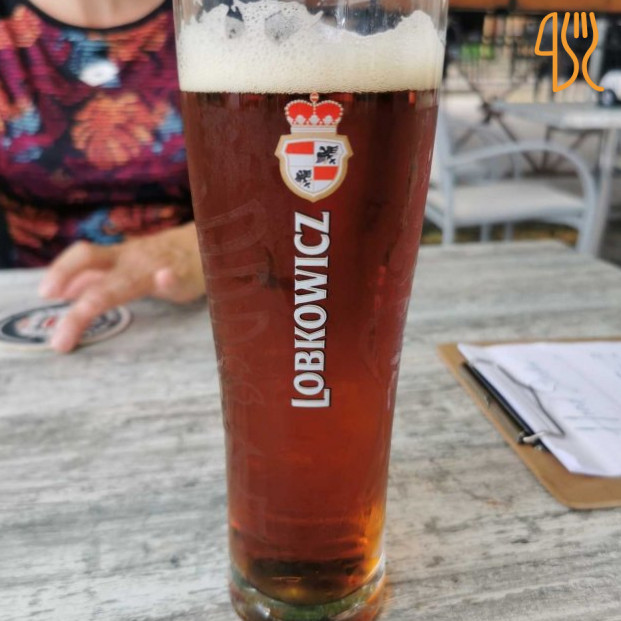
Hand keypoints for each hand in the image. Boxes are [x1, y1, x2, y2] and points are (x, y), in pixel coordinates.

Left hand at [38, 222, 204, 352]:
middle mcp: (130, 260)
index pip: (83, 257)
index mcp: (117, 258)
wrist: (208, 247)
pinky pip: (175, 276)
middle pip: (92, 261)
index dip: (61, 270)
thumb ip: (96, 277)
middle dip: (66, 281)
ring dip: (102, 295)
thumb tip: (60, 291)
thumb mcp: (125, 266)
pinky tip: (165, 278)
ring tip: (82, 310)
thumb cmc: (163, 260)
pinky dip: (168, 278)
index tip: (44, 294)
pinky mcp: (184, 276)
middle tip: (53, 317)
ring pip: (127, 277)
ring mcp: (156, 266)